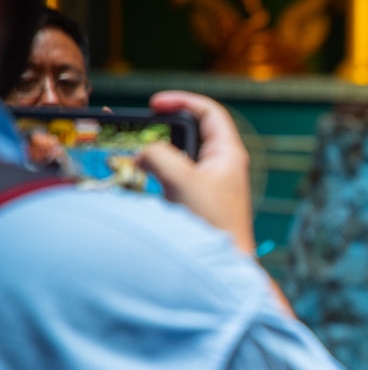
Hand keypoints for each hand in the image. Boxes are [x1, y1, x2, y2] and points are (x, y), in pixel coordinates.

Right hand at [135, 90, 254, 254]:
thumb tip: (143, 154)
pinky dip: (157, 172)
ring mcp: (210, 185)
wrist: (223, 268)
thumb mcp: (183, 181)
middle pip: (193, 132)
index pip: (210, 113)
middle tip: (141, 127)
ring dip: (158, 152)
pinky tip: (142, 177)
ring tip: (137, 152)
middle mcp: (222, 166)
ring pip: (181, 156)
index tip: (155, 103)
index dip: (183, 101)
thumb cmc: (212, 225)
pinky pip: (175, 177)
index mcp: (229, 155)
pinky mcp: (198, 202)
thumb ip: (159, 156)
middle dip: (165, 127)